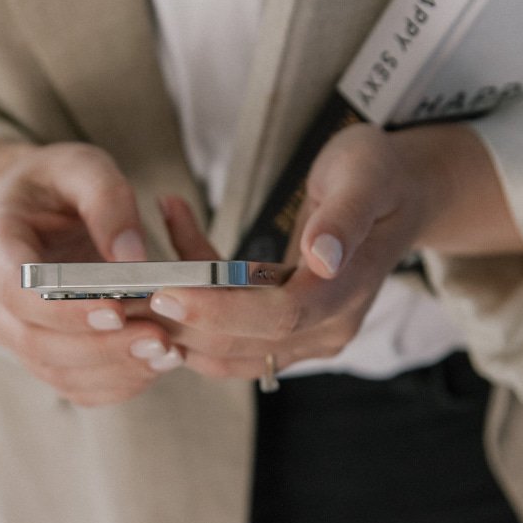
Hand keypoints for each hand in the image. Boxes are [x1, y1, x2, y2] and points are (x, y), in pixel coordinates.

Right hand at [0, 140, 182, 404]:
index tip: (116, 309)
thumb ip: (108, 202)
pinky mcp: (39, 352)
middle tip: (159, 338)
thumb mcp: (83, 166)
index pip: (18, 290)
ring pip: (54, 370)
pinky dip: (114, 382)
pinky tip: (155, 365)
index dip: (64, 308)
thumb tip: (133, 258)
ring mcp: (12, 330)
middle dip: (98, 346)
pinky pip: (72, 384)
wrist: (36, 204)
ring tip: (167, 352)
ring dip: (112, 368)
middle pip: (34, 340)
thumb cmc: (58, 181)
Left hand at [149, 122, 522, 379]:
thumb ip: (342, 217)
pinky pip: (225, 330)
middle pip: (242, 342)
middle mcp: (327, 327)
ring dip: (174, 318)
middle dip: (180, 320)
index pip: (278, 317)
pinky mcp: (282, 329)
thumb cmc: (378, 175)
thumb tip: (319, 257)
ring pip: (224, 347)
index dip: (221, 310)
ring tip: (133, 272)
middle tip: (124, 289)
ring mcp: (305, 335)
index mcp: (347, 294)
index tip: (168, 291)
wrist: (398, 192)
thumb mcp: (364, 176)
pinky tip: (171, 241)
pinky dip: (191, 300)